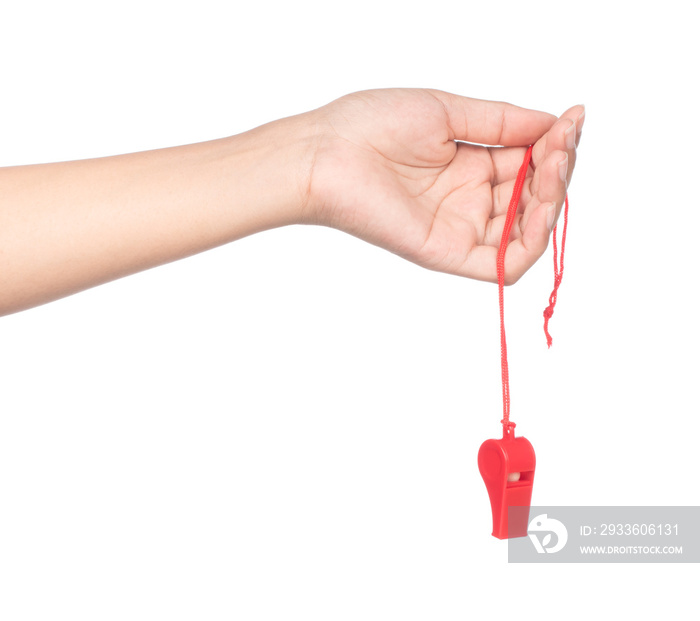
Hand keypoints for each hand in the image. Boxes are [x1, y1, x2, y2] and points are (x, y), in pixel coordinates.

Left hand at [305, 88, 583, 283]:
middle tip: (563, 143)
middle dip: (559, 169)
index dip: (556, 145)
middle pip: (535, 197)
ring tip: (554, 164)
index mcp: (469, 166)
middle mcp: (469, 200)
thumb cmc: (372, 125)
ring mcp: (460, 228)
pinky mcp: (448, 253)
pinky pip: (504, 264)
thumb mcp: (449, 112)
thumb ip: (503, 122)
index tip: (573, 119)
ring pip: (527, 230)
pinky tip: (544, 204)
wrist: (327, 152)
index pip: (530, 163)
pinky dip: (533, 240)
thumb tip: (556, 122)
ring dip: (552, 199)